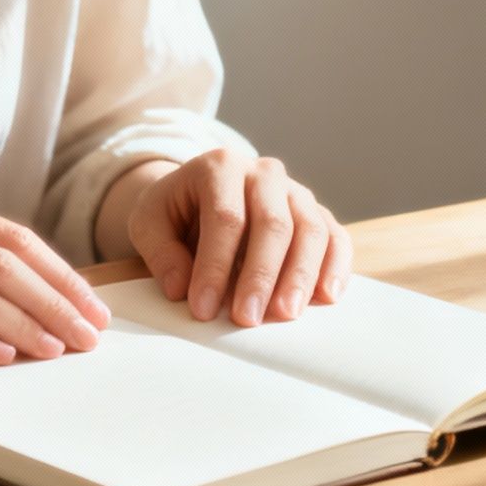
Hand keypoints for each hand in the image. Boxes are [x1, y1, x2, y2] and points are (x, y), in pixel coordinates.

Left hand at [125, 150, 350, 325]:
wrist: (200, 195)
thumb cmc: (175, 212)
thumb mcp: (149, 223)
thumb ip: (161, 252)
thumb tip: (181, 288)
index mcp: (220, 166)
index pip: (225, 218)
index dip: (215, 266)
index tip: (202, 308)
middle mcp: (264, 173)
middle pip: (273, 223)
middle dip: (260, 275)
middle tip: (247, 318)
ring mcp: (295, 191)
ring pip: (310, 229)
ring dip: (300, 275)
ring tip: (286, 314)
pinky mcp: (316, 213)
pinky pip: (335, 236)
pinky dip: (336, 266)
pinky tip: (327, 297)